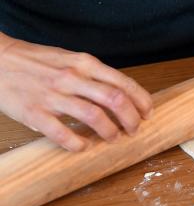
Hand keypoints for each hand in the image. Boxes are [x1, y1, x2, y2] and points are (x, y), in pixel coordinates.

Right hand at [0, 35, 152, 150]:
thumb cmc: (36, 61)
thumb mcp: (70, 58)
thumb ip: (93, 74)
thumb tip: (120, 94)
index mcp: (84, 63)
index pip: (123, 83)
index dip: (141, 101)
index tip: (147, 112)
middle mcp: (72, 78)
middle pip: (115, 100)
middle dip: (131, 119)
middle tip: (134, 129)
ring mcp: (53, 96)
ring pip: (94, 116)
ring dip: (110, 131)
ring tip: (114, 138)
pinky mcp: (33, 113)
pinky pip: (61, 133)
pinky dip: (77, 144)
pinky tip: (83, 146)